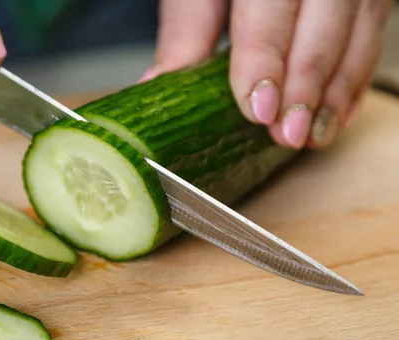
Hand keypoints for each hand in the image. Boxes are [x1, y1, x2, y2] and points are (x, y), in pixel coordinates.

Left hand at [141, 0, 392, 149]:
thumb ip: (186, 29)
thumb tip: (157, 84)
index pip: (269, 9)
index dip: (264, 61)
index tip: (258, 109)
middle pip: (324, 23)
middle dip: (306, 85)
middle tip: (287, 133)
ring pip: (358, 32)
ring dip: (336, 91)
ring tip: (312, 135)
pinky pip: (373, 35)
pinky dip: (356, 78)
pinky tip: (337, 115)